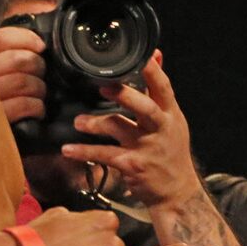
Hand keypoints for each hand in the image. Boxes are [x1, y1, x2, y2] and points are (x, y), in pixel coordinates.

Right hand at [0, 25, 45, 121]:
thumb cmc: (2, 100)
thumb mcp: (2, 71)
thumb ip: (12, 53)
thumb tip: (39, 41)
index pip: (1, 38)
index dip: (25, 38)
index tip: (41, 46)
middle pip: (16, 59)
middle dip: (37, 66)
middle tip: (40, 75)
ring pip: (22, 81)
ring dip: (39, 88)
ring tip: (38, 94)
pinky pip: (22, 105)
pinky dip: (36, 107)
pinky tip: (36, 110)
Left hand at [61, 54, 201, 205]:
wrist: (177, 191)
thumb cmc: (171, 150)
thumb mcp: (172, 118)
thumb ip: (159, 88)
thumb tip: (156, 54)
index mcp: (170, 114)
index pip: (163, 88)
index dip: (153, 71)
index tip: (142, 56)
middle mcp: (160, 128)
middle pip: (145, 107)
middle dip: (125, 96)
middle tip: (102, 86)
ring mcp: (146, 147)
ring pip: (119, 129)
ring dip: (95, 124)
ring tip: (79, 122)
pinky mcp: (133, 165)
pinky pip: (104, 155)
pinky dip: (84, 151)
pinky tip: (69, 149)